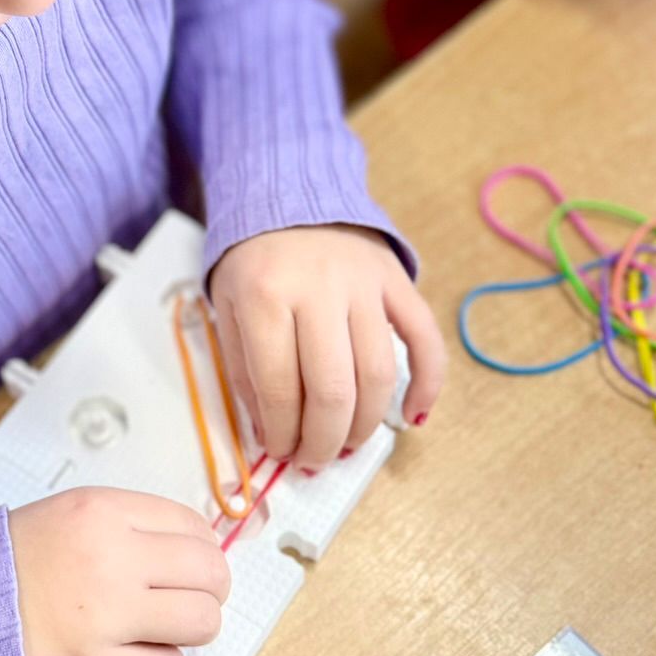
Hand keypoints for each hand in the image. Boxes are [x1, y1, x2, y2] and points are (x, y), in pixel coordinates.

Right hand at [9, 488, 231, 655]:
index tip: (191, 566)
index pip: (194, 526)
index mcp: (102, 513)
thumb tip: (195, 546)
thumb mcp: (66, 516)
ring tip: (161, 631)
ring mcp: (105, 618)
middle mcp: (110, 560)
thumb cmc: (6, 567)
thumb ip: (126, 524)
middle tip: (188, 602)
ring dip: (190, 629)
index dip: (201, 551)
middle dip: (208, 590)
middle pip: (210, 573)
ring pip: (202, 621)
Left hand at [209, 225, 444, 466]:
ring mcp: (364, 283)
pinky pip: (424, 338)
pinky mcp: (396, 280)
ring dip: (365, 425)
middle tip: (314, 460)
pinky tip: (414, 417)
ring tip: (346, 446)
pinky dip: (428, 383)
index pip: (279, 387)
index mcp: (265, 296)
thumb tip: (271, 434)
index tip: (279, 451)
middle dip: (323, 441)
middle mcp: (319, 289)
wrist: (289, 194)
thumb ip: (246, 371)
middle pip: (333, 390)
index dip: (280, 433)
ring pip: (378, 374)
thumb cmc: (253, 261)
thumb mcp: (228, 309)